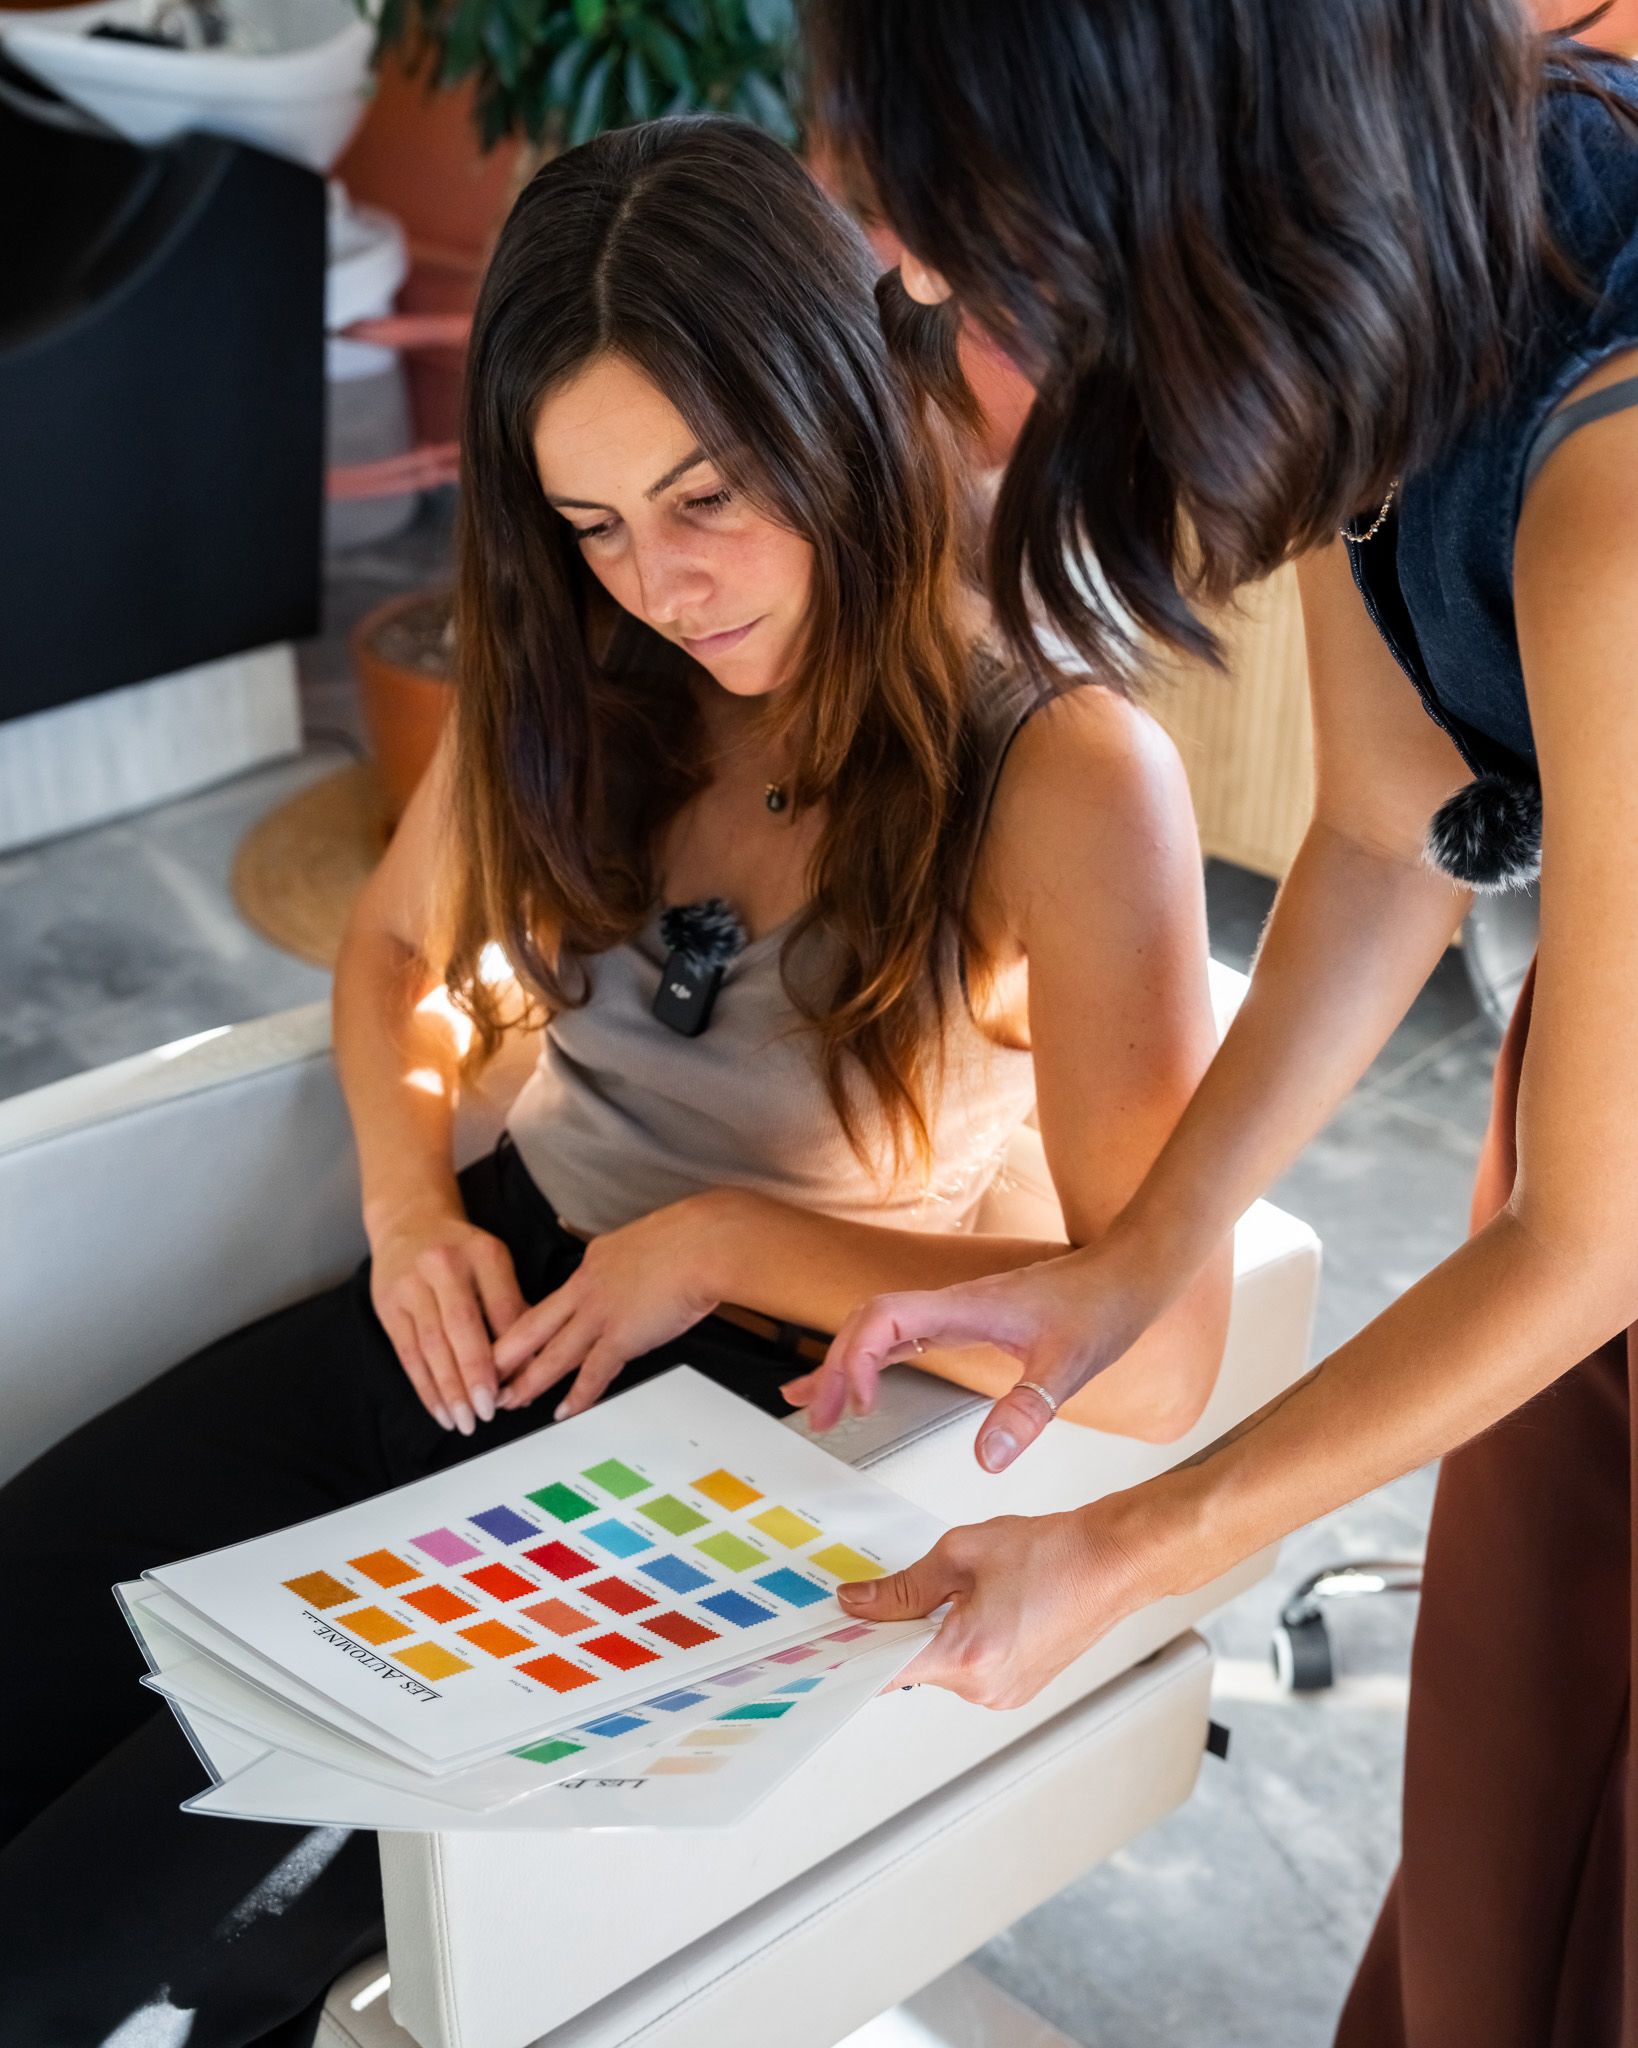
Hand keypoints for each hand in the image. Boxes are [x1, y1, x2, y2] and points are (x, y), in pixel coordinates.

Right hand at [369, 1200, 526, 1434]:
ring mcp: (410, 1286)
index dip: (513, 1352)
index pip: (502, 1308)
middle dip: (475, 1375)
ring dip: (448, 1389)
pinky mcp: (388, 1307)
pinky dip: (425, 1387)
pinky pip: (408, 1353)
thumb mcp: (494, 1263)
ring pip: (431, 1345)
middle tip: (489, 1411)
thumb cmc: (462, 1251)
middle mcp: (443, 1266)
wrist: (408, 1222)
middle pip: (461, 1327)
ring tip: (465, 1421)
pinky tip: (440, 1410)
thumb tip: (530, 1368)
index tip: (523, 1387)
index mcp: (483, 1254)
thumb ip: (512, 1307)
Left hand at [493, 1194, 728, 1420]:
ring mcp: (601, 1313)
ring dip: (528, 1382)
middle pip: (536, 1326)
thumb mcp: (652, 1239)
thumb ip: (639, 1260)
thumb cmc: (695, 1237)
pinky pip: (592, 1373)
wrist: (708, 1243)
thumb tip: (647, 1270)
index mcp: (596, 1260)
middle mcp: (588, 1287)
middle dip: (507, 1353)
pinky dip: (577, 1397)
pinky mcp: (621, 1336)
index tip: (518, 1337)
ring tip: (508, 1400)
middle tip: (486, 1373)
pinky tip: (564, 1411)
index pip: (557, 1299)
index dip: (534, 1322)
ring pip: (552, 1354)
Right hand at [783, 1243, 1157, 1473]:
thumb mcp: (1070, 1365)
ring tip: (811, 1406)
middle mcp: (949, 1305)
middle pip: (866, 1323)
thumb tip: (987, 1459)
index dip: (855, 1357)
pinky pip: (901, 1338)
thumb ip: (1028, 1409)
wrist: (1127, 1274)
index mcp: (963, 1307)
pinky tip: (860, 1389)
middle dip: (833, 1368)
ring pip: (877, 1329)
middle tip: (816, 1419)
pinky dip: (870, 1361)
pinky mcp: (964, 1323)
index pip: (883, 1317)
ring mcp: (954, 1312)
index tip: (855, 1405)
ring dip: (843, 1364)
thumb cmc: (1101, 1307)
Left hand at [842, 1494, 1161, 1707]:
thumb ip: (902, 1586)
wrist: (1111, 1562)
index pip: (884, 1672)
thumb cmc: (1053, 1553)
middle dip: (901, 1629)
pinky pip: (969, 1670)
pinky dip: (962, 1641)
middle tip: (905, 1589)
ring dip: (935, 1633)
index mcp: (967, 1655)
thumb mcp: (961, 1553)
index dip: (853, 1655)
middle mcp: (985, 1688)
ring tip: (966, 1590)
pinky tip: (983, 1605)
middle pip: (911, 1667)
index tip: (831, 1643)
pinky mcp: (1017, 1690)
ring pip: (941, 1667)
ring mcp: (1003, 1695)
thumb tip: (860, 1604)